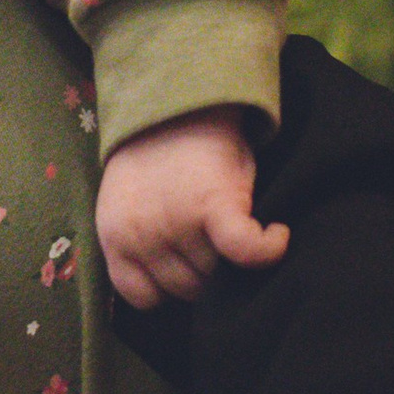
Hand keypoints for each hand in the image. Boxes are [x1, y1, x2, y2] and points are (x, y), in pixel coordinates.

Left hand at [93, 108, 290, 309]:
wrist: (180, 96)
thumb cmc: (159, 155)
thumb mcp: (133, 204)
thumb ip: (144, 243)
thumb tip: (178, 287)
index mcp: (116, 237)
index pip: (144, 297)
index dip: (170, 288)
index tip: (189, 268)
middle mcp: (142, 236)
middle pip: (186, 289)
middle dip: (206, 276)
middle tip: (221, 247)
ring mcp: (177, 223)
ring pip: (216, 275)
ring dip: (236, 264)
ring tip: (244, 233)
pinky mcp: (215, 206)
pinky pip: (245, 250)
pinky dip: (267, 248)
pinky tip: (277, 235)